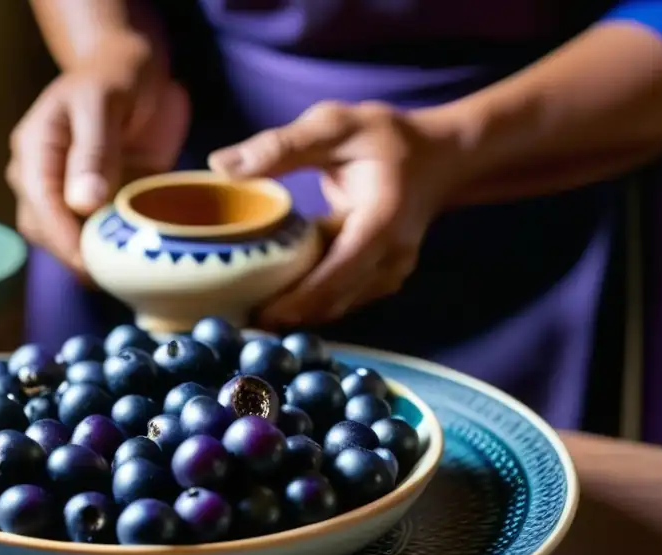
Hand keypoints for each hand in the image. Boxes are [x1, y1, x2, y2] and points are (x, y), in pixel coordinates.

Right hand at [6, 35, 189, 280]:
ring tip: (123, 274)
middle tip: (113, 274)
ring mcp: (65, 194)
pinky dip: (108, 254)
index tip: (86, 262)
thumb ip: (94, 150)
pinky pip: (92, 240)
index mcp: (34, 148)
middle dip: (73, 255)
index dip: (60, 236)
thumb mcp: (104, 103)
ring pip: (64, 242)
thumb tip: (81, 203)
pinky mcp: (91, 207)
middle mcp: (40, 176)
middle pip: (44, 230)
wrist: (136, 74)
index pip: (38, 202)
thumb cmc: (117, 78)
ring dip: (90, 260)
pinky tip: (130, 265)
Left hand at [208, 101, 464, 326]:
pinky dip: (311, 305)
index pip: (336, 273)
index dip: (297, 299)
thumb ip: (281, 146)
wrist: (441, 158)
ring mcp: (390, 275)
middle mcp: (391, 259)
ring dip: (297, 315)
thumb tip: (220, 166)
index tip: (256, 314)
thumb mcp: (334, 125)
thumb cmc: (387, 138)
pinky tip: (276, 303)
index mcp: (381, 222)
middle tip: (237, 322)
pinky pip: (343, 300)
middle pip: (333, 301)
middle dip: (288, 315)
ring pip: (337, 307)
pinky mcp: (382, 281)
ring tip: (249, 317)